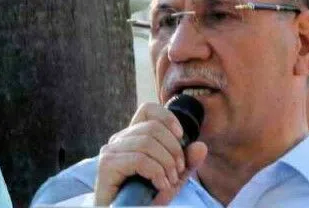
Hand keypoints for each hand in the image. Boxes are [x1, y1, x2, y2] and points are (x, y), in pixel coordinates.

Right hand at [92, 102, 207, 205]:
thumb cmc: (145, 199)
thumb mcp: (172, 178)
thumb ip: (186, 163)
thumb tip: (201, 146)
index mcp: (132, 137)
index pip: (147, 110)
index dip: (167, 117)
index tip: (181, 136)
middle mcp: (118, 140)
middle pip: (153, 127)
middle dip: (174, 150)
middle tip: (178, 172)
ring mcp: (110, 152)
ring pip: (147, 143)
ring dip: (166, 165)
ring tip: (170, 182)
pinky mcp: (106, 166)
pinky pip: (139, 159)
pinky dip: (156, 173)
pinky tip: (161, 187)